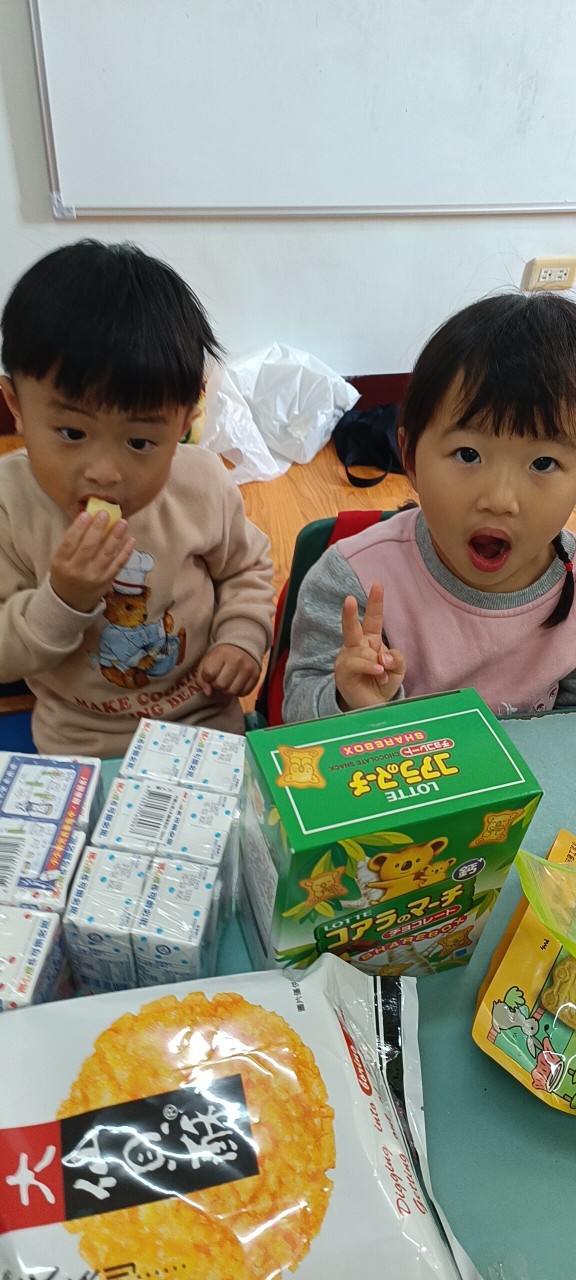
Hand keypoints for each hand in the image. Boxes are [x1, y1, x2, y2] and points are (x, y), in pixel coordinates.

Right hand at [50, 511, 134, 612]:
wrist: (70, 601)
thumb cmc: (66, 573)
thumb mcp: (60, 559)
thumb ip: (71, 542)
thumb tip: (90, 518)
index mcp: (61, 562)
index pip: (70, 542)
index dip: (79, 527)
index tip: (87, 514)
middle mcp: (77, 570)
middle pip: (89, 546)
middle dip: (98, 528)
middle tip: (106, 514)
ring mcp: (94, 577)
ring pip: (106, 554)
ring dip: (116, 537)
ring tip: (123, 522)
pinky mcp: (106, 581)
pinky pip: (118, 564)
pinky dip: (126, 552)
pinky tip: (131, 540)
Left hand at [196, 644, 260, 697]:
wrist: (242, 647)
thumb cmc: (220, 657)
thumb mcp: (206, 661)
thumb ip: (201, 678)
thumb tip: (208, 693)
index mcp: (222, 653)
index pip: (209, 674)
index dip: (207, 677)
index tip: (210, 672)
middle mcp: (237, 660)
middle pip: (220, 685)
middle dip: (217, 684)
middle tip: (219, 677)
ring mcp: (248, 668)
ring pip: (232, 691)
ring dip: (227, 689)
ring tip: (227, 681)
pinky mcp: (255, 676)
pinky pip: (243, 693)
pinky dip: (237, 691)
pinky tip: (236, 683)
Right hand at [334, 582, 405, 709]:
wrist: (373, 707)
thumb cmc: (383, 683)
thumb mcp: (398, 669)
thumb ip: (397, 658)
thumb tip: (383, 657)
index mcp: (370, 640)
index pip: (373, 618)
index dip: (375, 602)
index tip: (378, 584)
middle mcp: (356, 646)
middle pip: (352, 627)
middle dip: (350, 613)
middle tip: (350, 599)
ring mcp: (347, 658)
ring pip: (363, 651)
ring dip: (377, 662)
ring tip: (382, 673)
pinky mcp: (343, 672)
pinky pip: (357, 663)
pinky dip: (370, 667)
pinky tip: (378, 672)